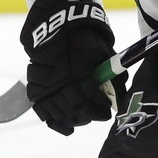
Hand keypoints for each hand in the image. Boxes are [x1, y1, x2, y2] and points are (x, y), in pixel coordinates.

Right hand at [20, 0, 126, 135]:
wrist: (55, 28)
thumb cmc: (83, 38)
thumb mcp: (102, 50)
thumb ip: (112, 72)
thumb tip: (122, 92)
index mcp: (77, 72)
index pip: (90, 99)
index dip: (101, 108)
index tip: (109, 111)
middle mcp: (59, 82)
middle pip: (76, 109)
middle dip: (91, 115)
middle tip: (101, 115)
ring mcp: (45, 87)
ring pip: (61, 113)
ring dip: (76, 120)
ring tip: (87, 119)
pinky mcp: (35, 90)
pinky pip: (44, 113)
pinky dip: (57, 123)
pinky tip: (69, 128)